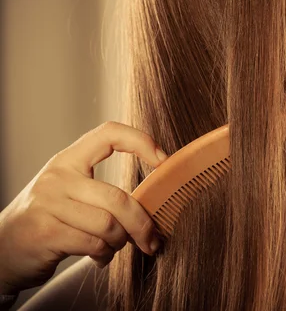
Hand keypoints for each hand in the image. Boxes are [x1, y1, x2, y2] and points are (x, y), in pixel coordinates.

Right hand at [0, 121, 168, 294]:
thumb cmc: (47, 219)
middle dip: (142, 223)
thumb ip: (103, 189)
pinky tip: (100, 257)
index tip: (164, 162)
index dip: (141, 142)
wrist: (0, 250)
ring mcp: (49, 204)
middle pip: (118, 198)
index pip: (109, 133)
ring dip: (120, 242)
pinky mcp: (45, 232)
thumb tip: (155, 197)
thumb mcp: (69, 192)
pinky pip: (93, 245)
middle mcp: (58, 176)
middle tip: (153, 239)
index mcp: (69, 160)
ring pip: (109, 225)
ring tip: (115, 247)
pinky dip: (105, 255)